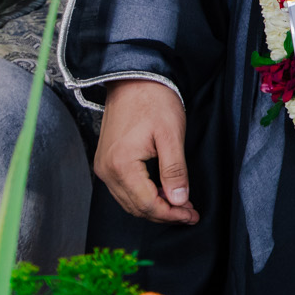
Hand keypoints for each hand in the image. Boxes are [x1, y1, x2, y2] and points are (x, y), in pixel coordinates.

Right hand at [93, 79, 196, 224]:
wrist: (134, 79)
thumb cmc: (154, 102)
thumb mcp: (171, 136)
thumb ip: (174, 171)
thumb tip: (178, 201)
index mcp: (121, 166)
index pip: (147, 204)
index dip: (171, 214)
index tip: (191, 215)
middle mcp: (107, 171)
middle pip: (136, 207)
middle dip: (164, 213)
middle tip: (189, 213)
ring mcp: (103, 167)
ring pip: (128, 201)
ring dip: (153, 206)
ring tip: (179, 205)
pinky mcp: (106, 161)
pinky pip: (124, 189)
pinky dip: (142, 195)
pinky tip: (161, 192)